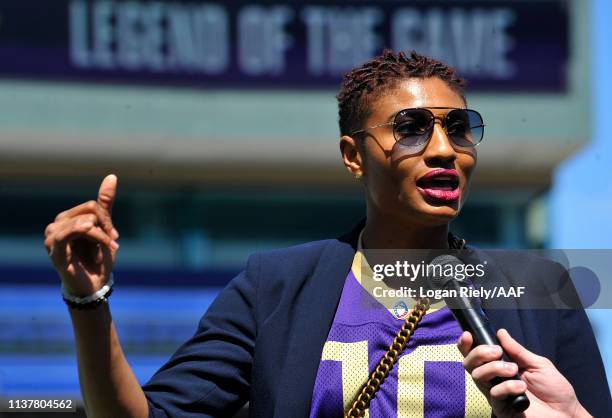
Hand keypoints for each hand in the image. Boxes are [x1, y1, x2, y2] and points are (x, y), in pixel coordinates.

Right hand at [44, 174, 119, 296]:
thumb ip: (105, 204)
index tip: (114, 236)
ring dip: (101, 236)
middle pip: (89, 211)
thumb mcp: (105, 228)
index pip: (93, 205)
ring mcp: (52, 238)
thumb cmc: (97, 257)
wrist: (94, 284)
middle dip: (106, 227)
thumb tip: (112, 176)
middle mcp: (56, 225)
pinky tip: (91, 231)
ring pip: (84, 222)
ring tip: (107, 249)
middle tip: (112, 243)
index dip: (107, 219)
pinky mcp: (54, 251)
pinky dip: (84, 232)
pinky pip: (66, 234)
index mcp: (67, 218)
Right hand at [458, 328, 591, 417]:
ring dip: (494, 368)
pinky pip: (493, 393)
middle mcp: (493, 380)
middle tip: (497, 352)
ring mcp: (495, 394)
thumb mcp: (538, 364)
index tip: (468, 335)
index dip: (466, 345)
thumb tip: (501, 333)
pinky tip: (521, 388)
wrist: (566, 413)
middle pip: (469, 364)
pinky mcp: (500, 408)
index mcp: (500, 366)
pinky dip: (506, 387)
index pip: (476, 355)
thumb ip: (517, 350)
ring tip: (514, 370)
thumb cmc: (554, 389)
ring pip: (477, 376)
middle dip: (479, 353)